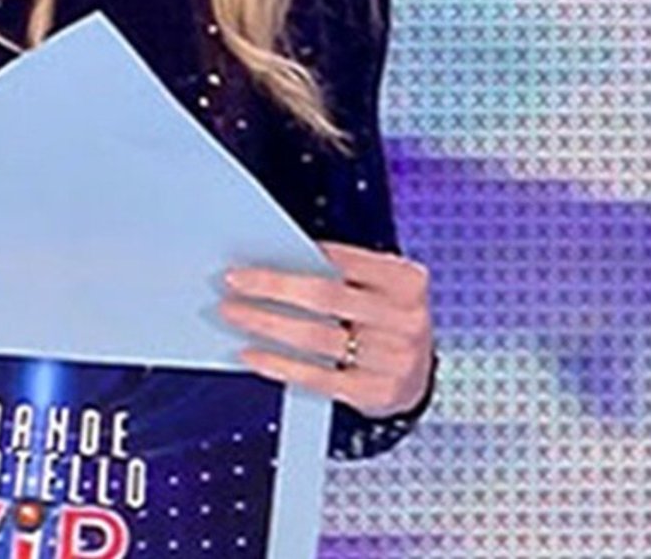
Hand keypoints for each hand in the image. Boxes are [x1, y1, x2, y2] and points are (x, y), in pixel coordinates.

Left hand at [219, 242, 434, 416]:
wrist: (417, 377)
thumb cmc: (385, 323)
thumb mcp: (380, 290)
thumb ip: (344, 274)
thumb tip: (276, 261)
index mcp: (408, 282)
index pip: (344, 260)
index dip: (296, 258)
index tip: (253, 258)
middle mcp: (406, 319)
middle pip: (325, 296)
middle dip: (272, 287)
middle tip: (234, 282)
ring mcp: (394, 360)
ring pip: (316, 337)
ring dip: (267, 323)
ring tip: (234, 313)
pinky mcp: (376, 393)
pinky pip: (318, 377)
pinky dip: (280, 364)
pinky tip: (253, 353)